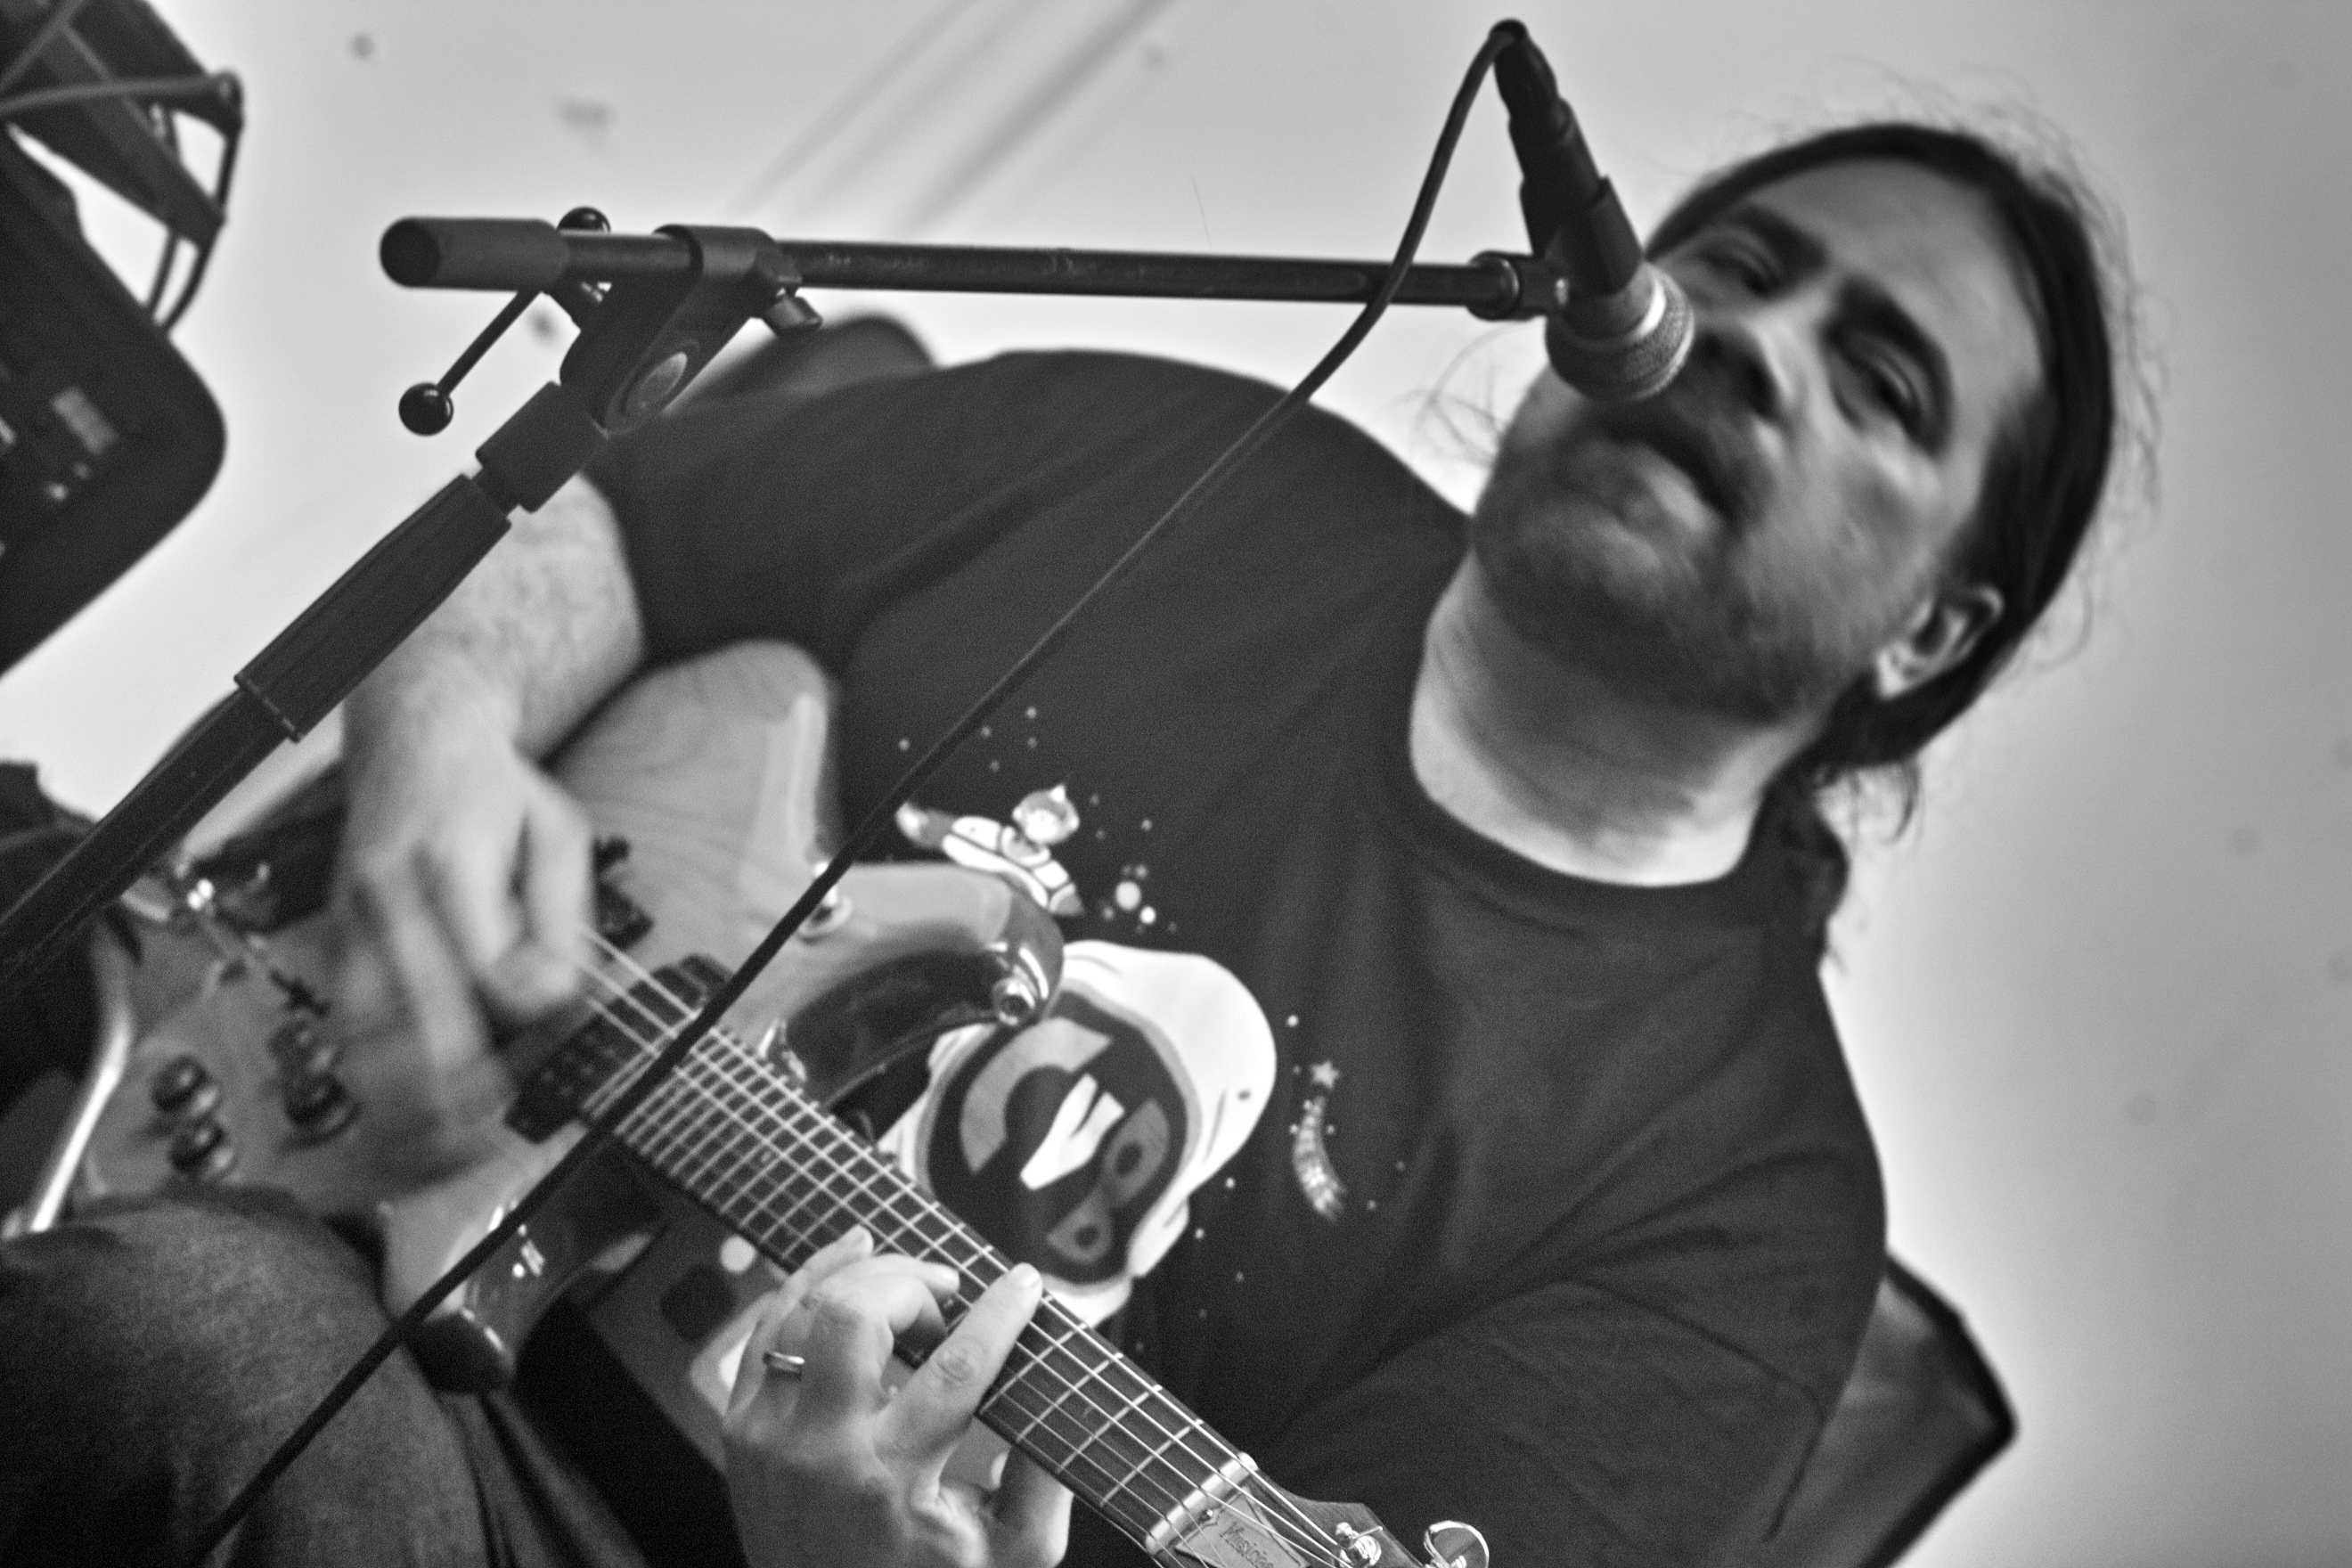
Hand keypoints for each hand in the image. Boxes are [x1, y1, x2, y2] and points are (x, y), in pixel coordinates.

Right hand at [329, 685, 592, 1173]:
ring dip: (406, 1102)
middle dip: (458, 1085)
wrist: (414, 736)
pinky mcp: (335, 941)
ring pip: (365, 1034)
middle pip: (415, 1012)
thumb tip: (546, 999)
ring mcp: (351, 920)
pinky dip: (373, 1083)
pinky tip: (406, 1124)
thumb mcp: (560, 833)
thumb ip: (562, 917)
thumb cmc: (497, 792)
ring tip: (449, 1150)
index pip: (481, 959)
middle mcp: (387, 892)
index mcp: (451, 857)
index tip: (549, 1021)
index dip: (520, 1006)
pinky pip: (344, 1029)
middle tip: (493, 1132)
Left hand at [726, 1230, 1073, 1567]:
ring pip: (805, 1308)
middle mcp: (821, 1449)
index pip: (956, 1366)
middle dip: (914, 1286)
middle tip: (950, 1301)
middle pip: (856, 1315)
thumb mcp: (1011, 1553)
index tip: (1025, 1286)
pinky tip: (847, 1261)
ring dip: (866, 1276)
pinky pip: (766, 1329)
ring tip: (910, 1283)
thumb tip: (1059, 1388)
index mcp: (892, 1478)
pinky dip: (807, 1283)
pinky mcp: (741, 1427)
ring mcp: (770, 1434)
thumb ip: (1045, 1476)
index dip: (1000, 1313)